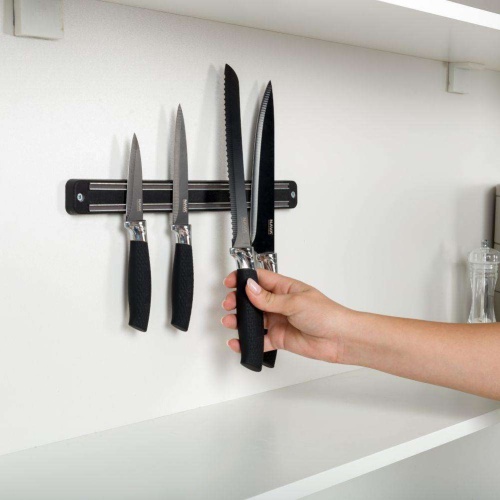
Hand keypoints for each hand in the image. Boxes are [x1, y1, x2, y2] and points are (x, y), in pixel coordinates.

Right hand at [221, 269, 351, 363]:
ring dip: (240, 321)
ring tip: (231, 322)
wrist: (340, 339)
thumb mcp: (295, 302)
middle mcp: (280, 304)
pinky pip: (259, 340)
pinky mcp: (279, 338)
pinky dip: (248, 342)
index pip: (260, 279)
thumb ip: (269, 299)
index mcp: (285, 288)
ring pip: (253, 320)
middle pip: (252, 300)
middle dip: (238, 301)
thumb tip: (250, 288)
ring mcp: (279, 321)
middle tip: (229, 305)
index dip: (243, 279)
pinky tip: (239, 342)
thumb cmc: (327, 314)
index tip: (230, 283)